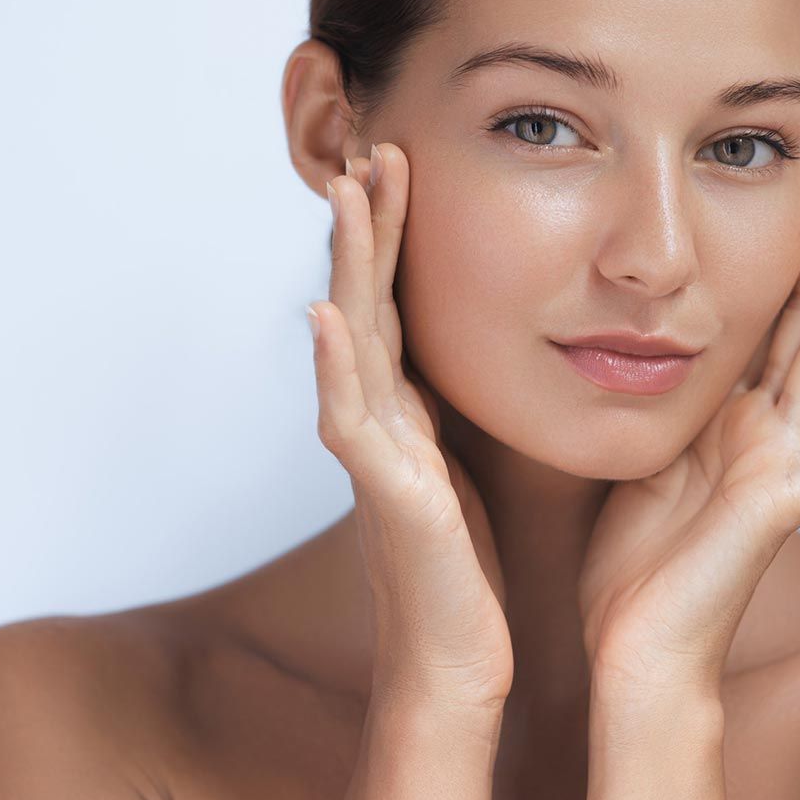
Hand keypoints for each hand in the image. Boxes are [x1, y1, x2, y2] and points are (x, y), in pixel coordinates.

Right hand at [307, 142, 511, 714]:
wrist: (453, 654)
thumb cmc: (463, 560)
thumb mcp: (463, 460)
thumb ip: (451, 404)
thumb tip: (474, 347)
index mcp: (406, 406)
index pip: (396, 299)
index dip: (394, 233)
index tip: (403, 161)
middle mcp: (379, 417)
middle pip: (366, 300)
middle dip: (367, 225)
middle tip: (373, 145)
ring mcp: (373, 452)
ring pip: (351, 341)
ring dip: (345, 266)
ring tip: (343, 194)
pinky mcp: (385, 494)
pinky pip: (350, 420)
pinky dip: (334, 366)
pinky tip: (325, 314)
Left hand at [577, 158, 799, 702]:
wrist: (636, 646)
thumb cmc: (632, 564)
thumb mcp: (635, 457)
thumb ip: (656, 408)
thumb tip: (636, 346)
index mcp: (722, 416)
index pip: (756, 317)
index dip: (772, 256)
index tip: (780, 191)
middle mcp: (760, 429)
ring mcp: (780, 464)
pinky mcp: (783, 506)